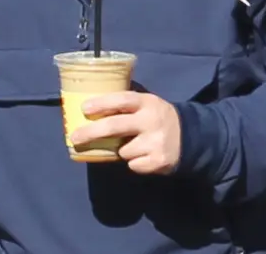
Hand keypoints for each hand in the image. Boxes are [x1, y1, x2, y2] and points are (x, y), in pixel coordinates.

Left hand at [68, 92, 182, 174]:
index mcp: (147, 102)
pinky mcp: (159, 161)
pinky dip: (135, 163)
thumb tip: (89, 109)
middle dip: (91, 132)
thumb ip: (126, 106)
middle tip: (74, 138)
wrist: (190, 138)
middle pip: (115, 126)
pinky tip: (145, 155)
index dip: (102, 103)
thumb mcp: (146, 105)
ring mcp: (156, 141)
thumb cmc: (156, 119)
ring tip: (134, 145)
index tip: (84, 109)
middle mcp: (152, 120)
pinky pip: (133, 165)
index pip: (122, 99)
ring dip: (122, 151)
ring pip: (123, 151)